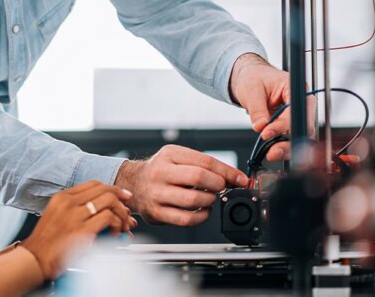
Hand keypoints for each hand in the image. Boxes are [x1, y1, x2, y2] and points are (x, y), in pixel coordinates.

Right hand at [21, 181, 134, 279]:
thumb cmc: (45, 244)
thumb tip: (99, 209)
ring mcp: (75, 215)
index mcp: (62, 197)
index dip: (112, 189)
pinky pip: (109, 217)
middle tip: (127, 211)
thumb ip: (74, 209)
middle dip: (121, 199)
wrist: (34, 260)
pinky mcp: (83, 230)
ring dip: (121, 213)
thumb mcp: (55, 216)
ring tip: (121, 225)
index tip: (122, 196)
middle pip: (104, 189)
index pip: (93, 184)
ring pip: (110, 201)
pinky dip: (116, 224)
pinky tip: (114, 233)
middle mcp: (69, 202)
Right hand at [114, 145, 247, 225]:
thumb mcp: (179, 158)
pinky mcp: (156, 212)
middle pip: (199, 178)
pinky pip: (186, 219)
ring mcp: (157, 193)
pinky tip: (203, 211)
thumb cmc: (162, 171)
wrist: (133, 183)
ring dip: (209, 201)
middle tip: (221, 188)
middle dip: (218, 185)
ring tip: (209, 198)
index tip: (240, 179)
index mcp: (170, 154)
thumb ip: (204, 166)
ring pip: (193, 200)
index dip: (227, 172)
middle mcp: (161, 172)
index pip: (205, 161)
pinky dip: (201, 217)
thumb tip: (235, 178)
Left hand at [229, 53, 315, 160]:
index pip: (296, 109)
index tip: (267, 133)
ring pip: (300, 137)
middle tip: (272, 152)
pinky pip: (292, 139)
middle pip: (303, 126)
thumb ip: (257, 109)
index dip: (284, 124)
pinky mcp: (291, 125)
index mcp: (295, 87)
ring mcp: (298, 115)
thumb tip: (260, 126)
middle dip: (290, 141)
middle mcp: (302, 102)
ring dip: (288, 148)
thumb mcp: (251, 90)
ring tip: (272, 155)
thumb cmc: (254, 78)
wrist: (251, 79)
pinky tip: (273, 152)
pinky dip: (284, 148)